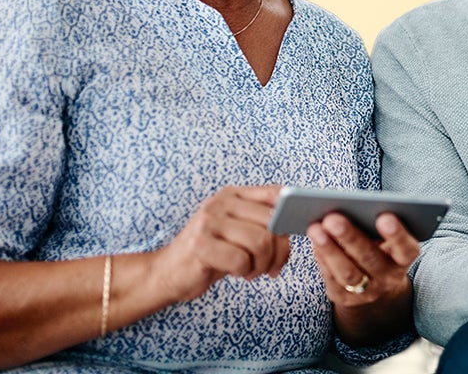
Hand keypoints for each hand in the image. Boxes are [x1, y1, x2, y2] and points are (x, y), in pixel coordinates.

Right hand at [149, 185, 290, 304]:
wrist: (168, 273)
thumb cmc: (211, 254)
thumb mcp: (238, 233)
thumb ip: (263, 223)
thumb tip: (300, 224)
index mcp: (234, 194)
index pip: (276, 194)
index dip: (292, 214)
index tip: (292, 236)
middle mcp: (221, 202)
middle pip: (272, 223)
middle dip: (279, 251)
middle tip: (271, 267)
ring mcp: (209, 221)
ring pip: (260, 241)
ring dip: (262, 264)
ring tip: (253, 271)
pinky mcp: (200, 244)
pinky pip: (241, 259)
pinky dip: (245, 271)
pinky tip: (238, 273)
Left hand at [309, 212, 417, 345]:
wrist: (377, 287)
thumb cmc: (380, 249)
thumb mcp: (388, 240)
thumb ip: (376, 226)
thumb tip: (350, 208)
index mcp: (404, 259)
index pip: (406, 249)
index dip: (397, 235)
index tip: (384, 217)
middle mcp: (389, 278)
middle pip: (370, 258)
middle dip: (350, 237)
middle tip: (333, 218)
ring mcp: (368, 292)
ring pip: (348, 273)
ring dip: (329, 249)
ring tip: (315, 228)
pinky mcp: (346, 299)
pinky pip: (332, 279)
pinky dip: (322, 257)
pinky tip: (314, 241)